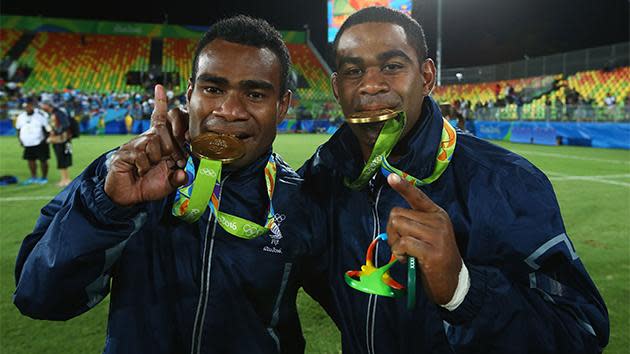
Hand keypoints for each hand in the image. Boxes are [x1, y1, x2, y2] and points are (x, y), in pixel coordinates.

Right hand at [104, 85, 187, 206]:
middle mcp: (145, 140)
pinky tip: (139, 171)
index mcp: (156, 143)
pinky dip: (143, 166)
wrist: (127, 198)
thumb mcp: (169, 183)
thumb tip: (184, 174)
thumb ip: (179, 178)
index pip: (158, 119)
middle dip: (172, 149)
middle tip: (173, 163)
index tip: (159, 87)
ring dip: (155, 159)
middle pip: (161, 132)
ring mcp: (133, 146)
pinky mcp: (123, 154)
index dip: (159, 103)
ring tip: (150, 169)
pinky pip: (139, 154)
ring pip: (152, 143)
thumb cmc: (148, 186)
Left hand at [385, 173, 462, 304]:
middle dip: (392, 231)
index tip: (391, 177)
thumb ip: (414, 224)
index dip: (403, 186)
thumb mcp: (428, 236)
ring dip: (394, 242)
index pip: (417, 196)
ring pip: (398, 226)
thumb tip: (393, 221)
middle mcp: (438, 221)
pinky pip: (403, 243)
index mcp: (437, 214)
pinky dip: (398, 252)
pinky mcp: (432, 251)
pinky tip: (406, 259)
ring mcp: (437, 235)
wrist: (453, 283)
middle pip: (397, 214)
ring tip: (405, 253)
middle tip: (401, 246)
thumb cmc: (434, 258)